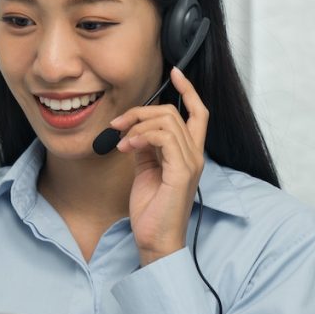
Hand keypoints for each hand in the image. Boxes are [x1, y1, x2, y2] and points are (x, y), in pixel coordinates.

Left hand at [110, 67, 207, 265]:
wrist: (154, 240)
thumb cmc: (151, 210)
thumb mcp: (145, 170)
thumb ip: (145, 148)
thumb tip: (134, 130)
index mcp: (188, 154)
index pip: (198, 112)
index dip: (188, 90)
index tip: (174, 73)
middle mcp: (194, 155)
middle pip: (174, 113)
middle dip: (140, 112)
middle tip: (116, 125)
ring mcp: (190, 163)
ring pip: (168, 121)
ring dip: (137, 125)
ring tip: (120, 141)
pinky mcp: (182, 172)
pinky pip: (164, 138)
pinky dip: (141, 137)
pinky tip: (126, 148)